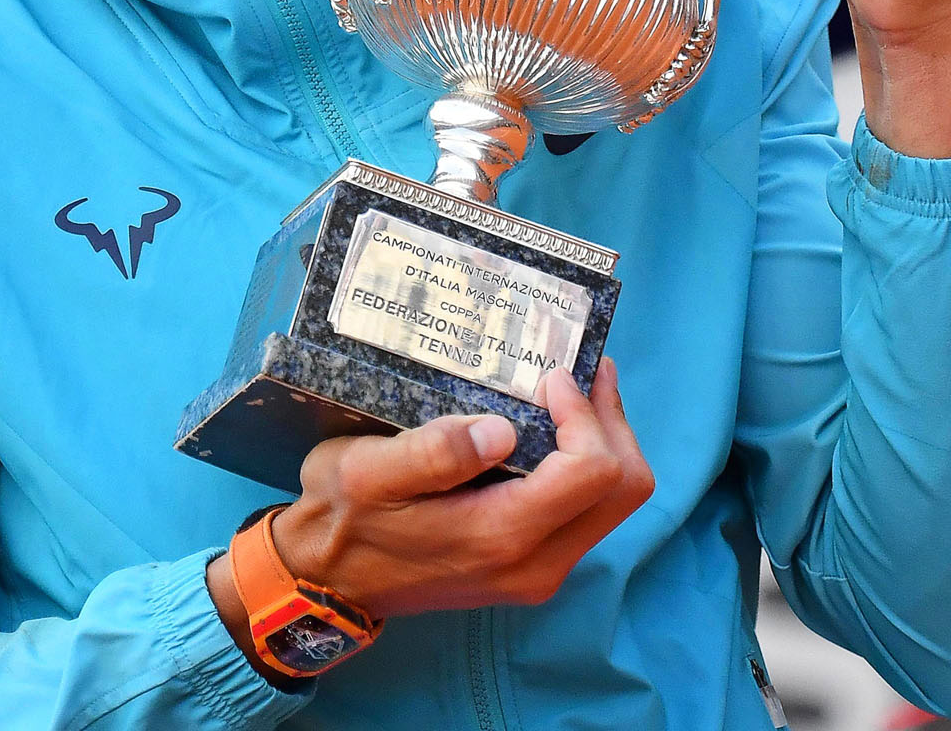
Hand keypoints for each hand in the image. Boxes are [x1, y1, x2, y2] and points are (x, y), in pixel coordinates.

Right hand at [269, 359, 650, 618]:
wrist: (325, 582)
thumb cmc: (342, 516)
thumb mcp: (365, 472)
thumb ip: (433, 452)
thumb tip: (503, 431)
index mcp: (501, 535)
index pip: (592, 472)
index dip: (585, 414)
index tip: (550, 374)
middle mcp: (536, 564)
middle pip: (625, 491)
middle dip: (612, 422)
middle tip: (584, 369)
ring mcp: (539, 572)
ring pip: (615, 503)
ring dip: (604, 440)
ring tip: (571, 390)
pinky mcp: (531, 567)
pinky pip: (588, 513)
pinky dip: (586, 464)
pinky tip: (552, 427)